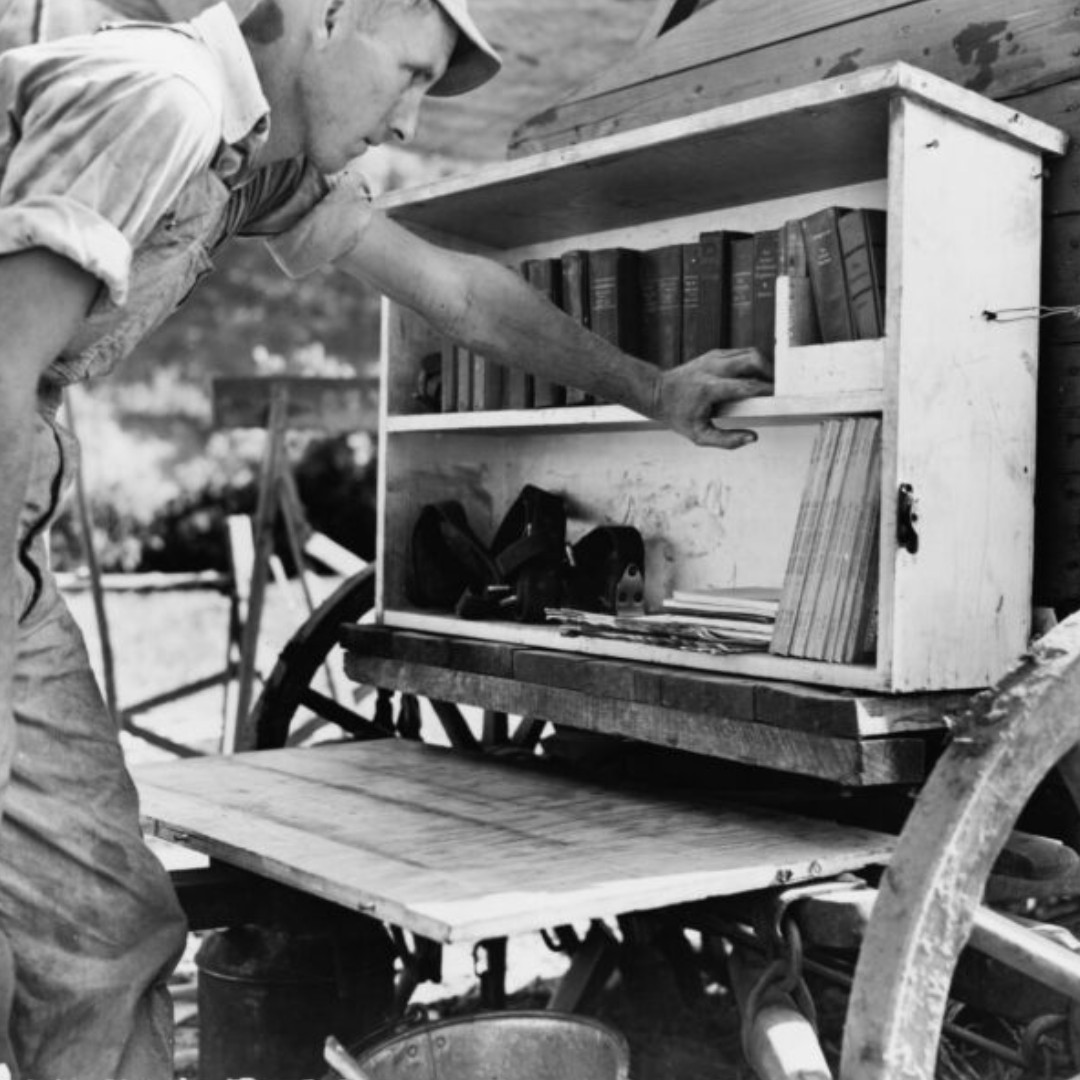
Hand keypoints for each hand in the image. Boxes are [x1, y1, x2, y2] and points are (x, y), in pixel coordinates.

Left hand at [653, 348, 772, 447]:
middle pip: (753, 359)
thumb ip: (726, 440)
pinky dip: (754, 363)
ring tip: (769, 384)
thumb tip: (753, 438)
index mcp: (709, 388)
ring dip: (764, 366)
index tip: (779, 399)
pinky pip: (742, 353)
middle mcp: (713, 368)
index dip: (766, 391)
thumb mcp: (699, 435)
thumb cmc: (678, 415)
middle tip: (778, 389)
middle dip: (771, 373)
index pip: (746, 385)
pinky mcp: (715, 353)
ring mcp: (714, 357)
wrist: (657, 392)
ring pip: (750, 353)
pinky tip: (756, 377)